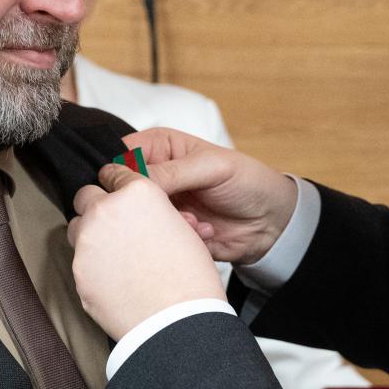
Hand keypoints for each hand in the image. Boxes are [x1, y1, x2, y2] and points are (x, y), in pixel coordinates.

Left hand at [68, 166, 226, 340]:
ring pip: (77, 229)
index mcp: (138, 193)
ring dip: (91, 236)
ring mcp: (87, 241)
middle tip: (114, 225)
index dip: (117, 184)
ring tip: (115, 257)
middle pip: (86, 196)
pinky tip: (114, 281)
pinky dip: (93, 267)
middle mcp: (106, 210)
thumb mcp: (183, 230)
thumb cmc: (190, 278)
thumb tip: (146, 217)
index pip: (114, 173)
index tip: (117, 192)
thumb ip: (155, 214)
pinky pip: (80, 262)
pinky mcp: (78, 271)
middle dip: (97, 207)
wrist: (176, 321)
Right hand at [124, 127, 298, 265]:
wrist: (270, 222)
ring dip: (167, 223)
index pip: (120, 156)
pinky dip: (180, 237)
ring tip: (195, 220)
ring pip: (138, 219)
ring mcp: (160, 206)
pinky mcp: (167, 232)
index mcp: (159, 148)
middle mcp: (154, 177)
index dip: (119, 173)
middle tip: (172, 207)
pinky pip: (156, 239)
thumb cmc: (246, 181)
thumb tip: (131, 181)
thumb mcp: (211, 167)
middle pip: (124, 192)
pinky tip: (204, 231)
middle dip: (145, 204)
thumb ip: (170, 172)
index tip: (134, 189)